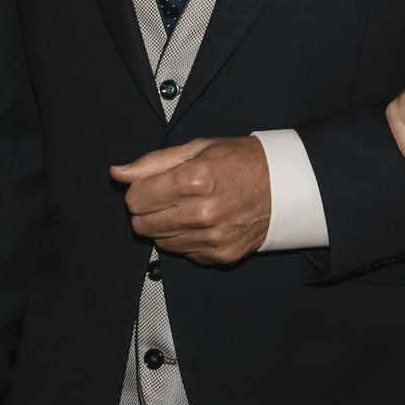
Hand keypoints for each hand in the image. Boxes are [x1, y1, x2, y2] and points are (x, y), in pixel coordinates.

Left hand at [112, 136, 269, 263]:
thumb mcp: (199, 148)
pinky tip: (204, 222)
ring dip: (167, 226)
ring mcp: (212, 238)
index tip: (153, 184)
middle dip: (148, 210)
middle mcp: (202, 213)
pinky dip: (187, 239)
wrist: (287, 185)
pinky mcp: (220, 256)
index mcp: (194, 180)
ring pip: (159, 242)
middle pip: (141, 225)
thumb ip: (154, 163)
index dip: (140, 190)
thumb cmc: (242, 161)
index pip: (136, 198)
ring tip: (189, 208)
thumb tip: (118, 173)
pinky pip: (183, 253)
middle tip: (169, 197)